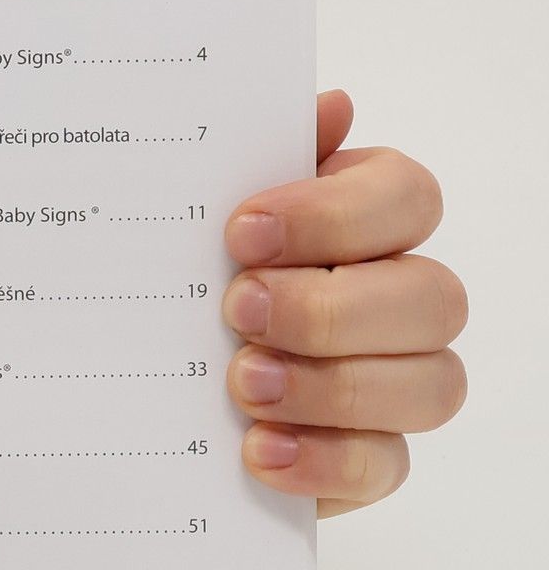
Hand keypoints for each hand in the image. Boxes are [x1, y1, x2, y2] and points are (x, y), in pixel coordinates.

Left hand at [222, 90, 465, 516]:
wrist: (138, 389)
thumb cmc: (184, 280)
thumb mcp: (195, 216)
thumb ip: (256, 159)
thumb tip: (330, 105)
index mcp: (363, 221)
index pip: (405, 199)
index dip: (334, 216)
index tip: (241, 233)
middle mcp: (397, 297)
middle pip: (431, 297)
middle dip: (330, 309)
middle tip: (236, 313)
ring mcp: (394, 381)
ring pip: (431, 384)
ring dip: (333, 386)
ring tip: (244, 386)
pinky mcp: (369, 457)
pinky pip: (387, 463)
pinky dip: (324, 458)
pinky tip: (258, 449)